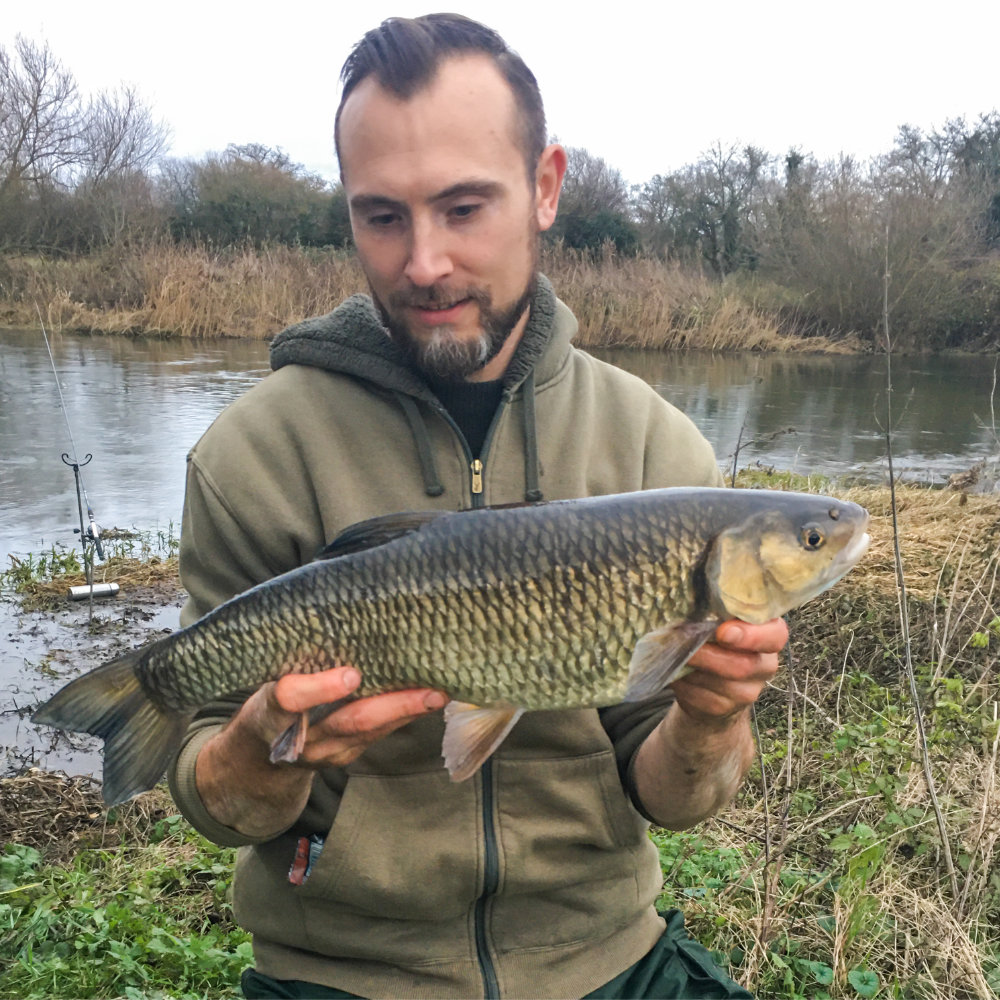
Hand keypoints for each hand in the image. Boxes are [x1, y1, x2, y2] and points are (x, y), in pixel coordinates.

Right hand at [263, 667, 448, 768]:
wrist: (261, 756)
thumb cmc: (269, 699)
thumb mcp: (267, 677)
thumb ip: (295, 657)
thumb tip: (335, 608)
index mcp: (271, 709)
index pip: (290, 699)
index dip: (320, 689)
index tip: (351, 675)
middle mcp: (301, 738)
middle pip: (350, 722)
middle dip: (394, 706)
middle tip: (430, 692)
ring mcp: (326, 751)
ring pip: (371, 732)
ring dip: (409, 712)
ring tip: (440, 693)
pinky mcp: (344, 755)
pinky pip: (377, 735)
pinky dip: (403, 716)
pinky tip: (427, 700)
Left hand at [632, 618, 786, 828]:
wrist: (711, 684)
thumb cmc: (715, 641)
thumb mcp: (719, 622)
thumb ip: (714, 614)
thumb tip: (684, 608)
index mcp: (769, 636)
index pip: (775, 635)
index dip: (751, 635)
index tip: (724, 632)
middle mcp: (764, 666)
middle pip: (742, 665)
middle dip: (708, 654)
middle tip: (684, 641)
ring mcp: (747, 692)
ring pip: (719, 684)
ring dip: (692, 666)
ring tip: (673, 652)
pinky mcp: (724, 710)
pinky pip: (701, 697)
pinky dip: (683, 682)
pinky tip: (674, 671)